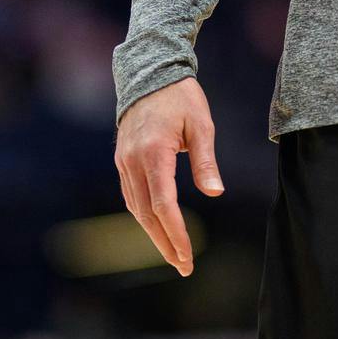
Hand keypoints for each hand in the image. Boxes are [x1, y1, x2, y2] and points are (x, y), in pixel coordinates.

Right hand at [114, 76, 224, 276]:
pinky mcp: (123, 159)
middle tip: (183, 266)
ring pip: (136, 208)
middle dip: (165, 243)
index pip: (164, 205)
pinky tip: (157, 227)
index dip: (176, 234)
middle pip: (147, 214)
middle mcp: (133, 161)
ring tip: (173, 254)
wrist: (149, 71)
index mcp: (153, 153)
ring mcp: (124, 161)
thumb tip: (214, 193)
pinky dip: (144, 215)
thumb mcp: (200, 124)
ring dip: (153, 234)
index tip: (188, 256)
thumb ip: (205, 161)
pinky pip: (131, 195)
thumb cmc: (180, 97)